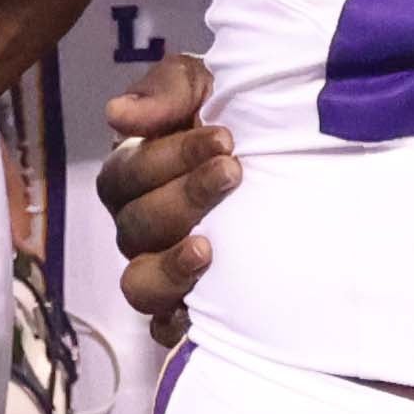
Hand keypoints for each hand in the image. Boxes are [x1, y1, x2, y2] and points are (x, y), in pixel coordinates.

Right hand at [94, 52, 231, 335]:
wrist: (295, 159)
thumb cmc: (239, 119)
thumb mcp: (208, 84)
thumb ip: (168, 89)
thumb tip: (118, 116)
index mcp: (134, 174)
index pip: (128, 173)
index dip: (170, 156)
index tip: (226, 138)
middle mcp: (138, 227)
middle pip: (135, 226)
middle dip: (183, 197)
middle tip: (234, 172)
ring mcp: (158, 271)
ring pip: (139, 284)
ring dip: (168, 267)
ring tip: (208, 248)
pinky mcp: (186, 310)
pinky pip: (164, 329)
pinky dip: (176, 324)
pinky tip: (199, 312)